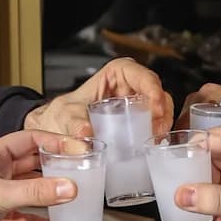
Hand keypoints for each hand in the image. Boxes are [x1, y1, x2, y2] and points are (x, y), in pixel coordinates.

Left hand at [0, 129, 73, 220]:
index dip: (53, 141)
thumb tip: (67, 187)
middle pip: (33, 165)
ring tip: (73, 197)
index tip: (76, 147)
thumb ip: (35, 192)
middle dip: (56, 167)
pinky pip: (27, 218)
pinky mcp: (0, 219)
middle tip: (80, 170)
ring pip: (32, 192)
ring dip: (51, 195)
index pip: (28, 141)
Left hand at [24, 57, 171, 137]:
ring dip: (162, 125)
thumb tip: (86, 132)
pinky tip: (152, 145)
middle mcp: (128, 88)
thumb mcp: (65, 115)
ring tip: (155, 139)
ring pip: (159, 110)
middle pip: (156, 93)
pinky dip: (155, 136)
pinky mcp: (135, 125)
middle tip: (157, 129)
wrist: (58, 132)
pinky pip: (152, 127)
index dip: (152, 87)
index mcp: (115, 75)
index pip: (140, 74)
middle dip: (162, 111)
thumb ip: (74, 124)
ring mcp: (134, 107)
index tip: (154, 107)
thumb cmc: (63, 115)